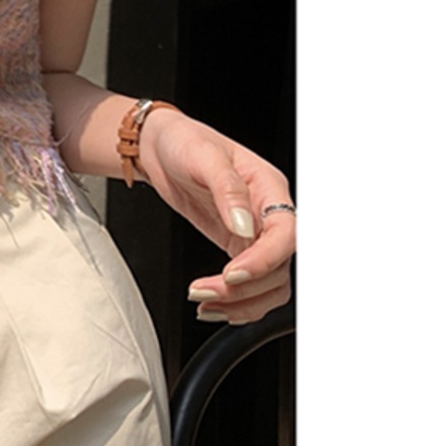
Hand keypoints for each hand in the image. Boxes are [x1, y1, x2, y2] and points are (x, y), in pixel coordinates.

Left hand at [138, 109, 295, 324]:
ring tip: (205, 304)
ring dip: (242, 302)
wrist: (159, 146)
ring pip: (270, 283)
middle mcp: (267, 212)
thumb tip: (244, 224)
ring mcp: (254, 232)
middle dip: (245, 287)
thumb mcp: (202, 155)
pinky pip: (251, 283)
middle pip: (279, 266)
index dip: (264, 259)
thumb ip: (227, 188)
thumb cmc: (183, 140)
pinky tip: (213, 304)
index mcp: (268, 187)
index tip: (232, 274)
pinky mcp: (237, 245)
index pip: (286, 233)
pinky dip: (236, 300)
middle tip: (205, 292)